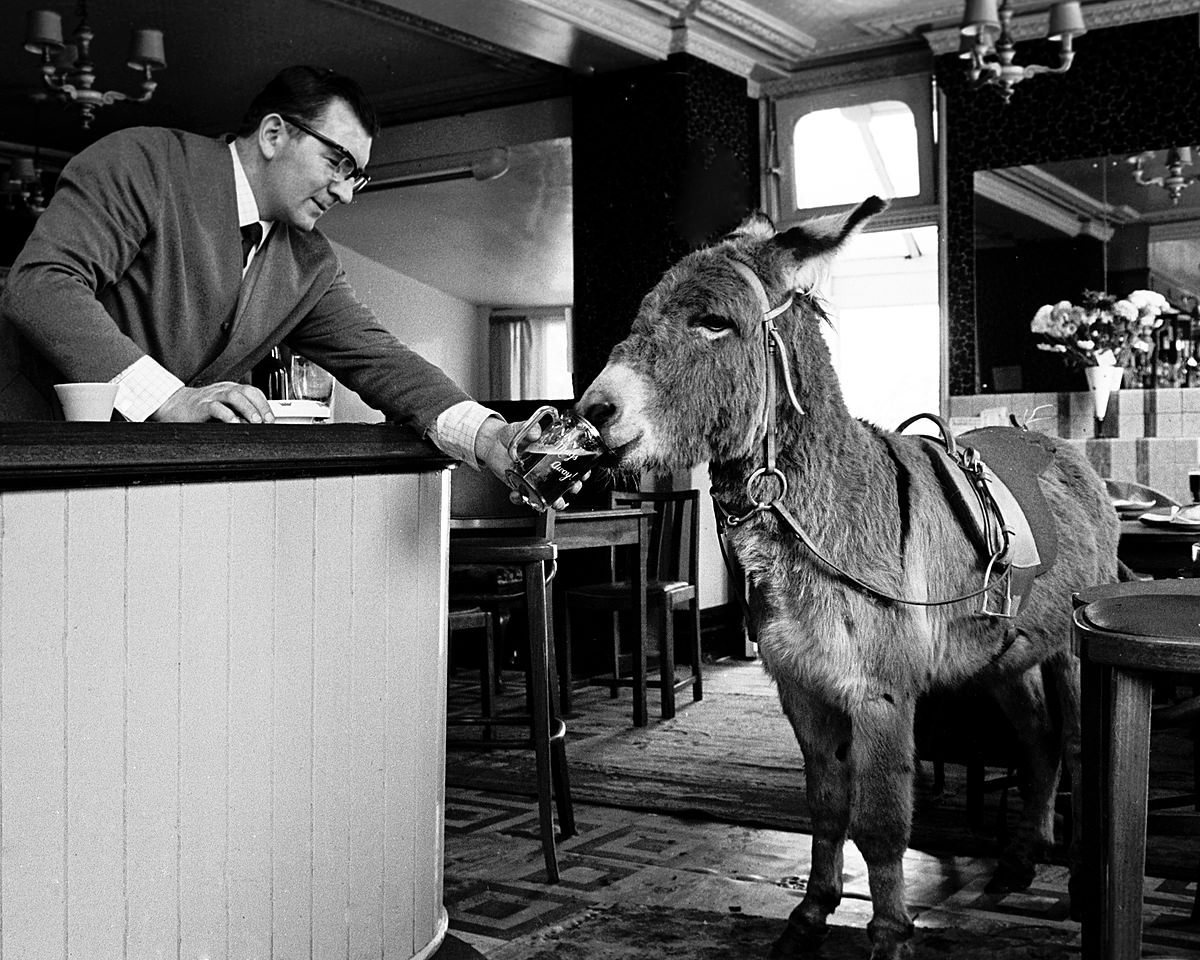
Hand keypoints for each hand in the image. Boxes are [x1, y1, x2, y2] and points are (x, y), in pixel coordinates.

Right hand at [151, 383, 273, 422]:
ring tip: (255, 421)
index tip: (271, 418)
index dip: (264, 404)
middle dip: (260, 406)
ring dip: (247, 409)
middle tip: (266, 421)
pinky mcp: (200, 406)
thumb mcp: (222, 407)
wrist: (172, 405)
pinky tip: (234, 423)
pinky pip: (215, 407)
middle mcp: (222, 390)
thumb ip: (238, 413)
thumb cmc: (199, 408)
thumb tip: (257, 425)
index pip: (253, 391)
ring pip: (233, 396)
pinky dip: (227, 415)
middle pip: (246, 391)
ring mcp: (211, 397)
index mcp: (230, 389)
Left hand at [474, 416, 586, 510]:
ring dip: (554, 500)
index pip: (571, 463)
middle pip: (564, 482)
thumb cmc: (510, 434)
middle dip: (572, 487)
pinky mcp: (519, 484)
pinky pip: (523, 496)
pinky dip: (521, 499)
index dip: (581, 470)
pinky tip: (518, 496)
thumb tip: (536, 433)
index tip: (585, 473)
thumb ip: (529, 429)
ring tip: (556, 502)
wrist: (492, 442)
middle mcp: (543, 468)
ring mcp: (532, 478)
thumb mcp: (521, 428)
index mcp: (549, 454)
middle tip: (574, 488)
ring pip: (547, 494)